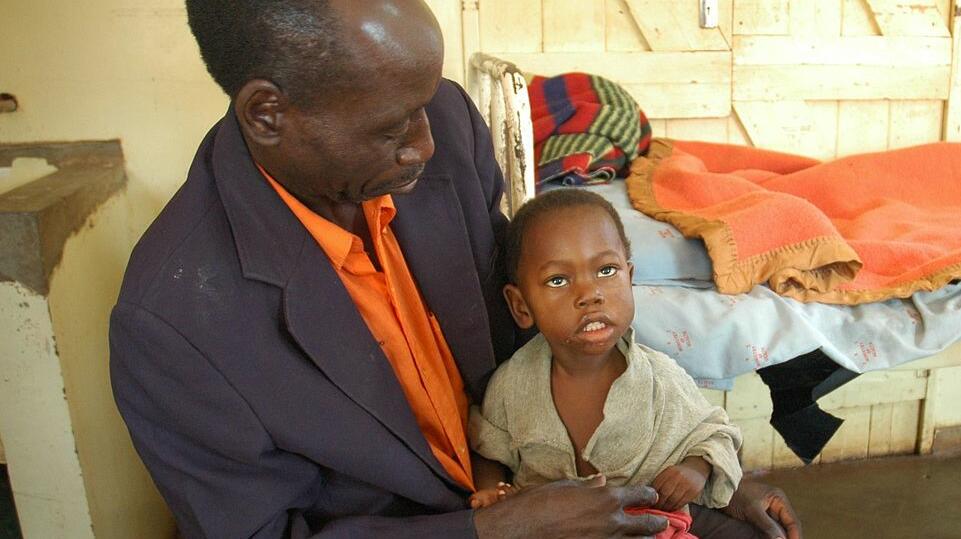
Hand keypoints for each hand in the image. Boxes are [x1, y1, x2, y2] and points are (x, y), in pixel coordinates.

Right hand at [473, 475, 667, 537]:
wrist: (521, 529)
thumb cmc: (539, 503)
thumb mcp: (564, 487)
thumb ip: (588, 486)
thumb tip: (601, 481)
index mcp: (606, 498)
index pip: (640, 495)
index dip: (649, 495)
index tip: (652, 497)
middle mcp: (613, 521)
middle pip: (648, 524)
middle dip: (657, 523)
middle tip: (662, 522)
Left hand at [651, 457, 709, 510]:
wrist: (696, 469)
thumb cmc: (678, 473)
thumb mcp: (668, 473)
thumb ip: (660, 481)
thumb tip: (647, 495)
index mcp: (669, 471)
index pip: (657, 485)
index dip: (651, 496)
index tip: (647, 503)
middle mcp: (677, 476)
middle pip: (665, 493)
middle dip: (658, 504)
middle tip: (654, 509)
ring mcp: (686, 484)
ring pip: (673, 500)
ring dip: (666, 508)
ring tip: (661, 511)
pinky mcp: (693, 492)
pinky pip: (682, 503)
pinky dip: (674, 508)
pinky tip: (671, 509)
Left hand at [721, 480, 801, 538]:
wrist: (719, 490)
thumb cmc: (736, 496)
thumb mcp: (753, 511)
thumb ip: (768, 526)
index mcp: (779, 499)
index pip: (793, 522)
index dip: (795, 536)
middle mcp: (777, 504)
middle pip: (788, 526)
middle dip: (787, 537)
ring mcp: (769, 510)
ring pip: (779, 529)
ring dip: (779, 537)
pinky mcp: (760, 516)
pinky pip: (770, 529)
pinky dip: (771, 536)